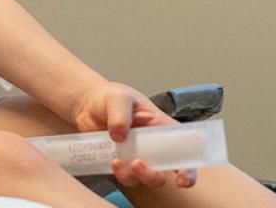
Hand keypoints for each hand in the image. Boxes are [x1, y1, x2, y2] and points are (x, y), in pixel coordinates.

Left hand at [70, 82, 198, 189]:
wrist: (87, 104)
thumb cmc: (110, 97)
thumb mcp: (119, 98)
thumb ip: (120, 114)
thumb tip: (120, 135)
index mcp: (162, 129)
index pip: (184, 151)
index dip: (188, 169)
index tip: (182, 179)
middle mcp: (153, 147)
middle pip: (164, 171)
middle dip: (153, 176)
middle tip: (138, 165)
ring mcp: (136, 156)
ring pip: (144, 178)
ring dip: (135, 176)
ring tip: (118, 162)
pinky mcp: (120, 163)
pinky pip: (124, 177)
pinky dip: (119, 174)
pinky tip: (112, 162)